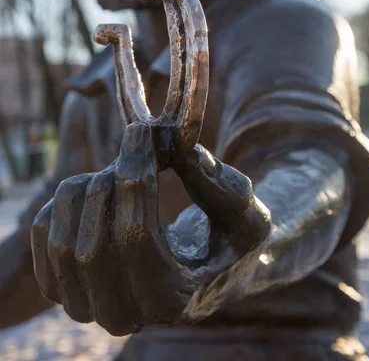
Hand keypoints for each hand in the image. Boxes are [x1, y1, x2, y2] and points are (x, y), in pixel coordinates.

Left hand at [32, 121, 270, 335]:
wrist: (203, 265)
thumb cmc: (230, 239)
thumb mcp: (247, 216)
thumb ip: (225, 188)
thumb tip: (183, 152)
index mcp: (173, 302)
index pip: (136, 240)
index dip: (136, 178)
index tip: (143, 131)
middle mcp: (124, 316)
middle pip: (91, 247)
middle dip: (111, 182)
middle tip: (135, 145)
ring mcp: (86, 306)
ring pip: (61, 241)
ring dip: (86, 187)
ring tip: (119, 168)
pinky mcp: (62, 287)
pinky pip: (43, 237)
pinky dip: (64, 199)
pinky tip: (98, 185)